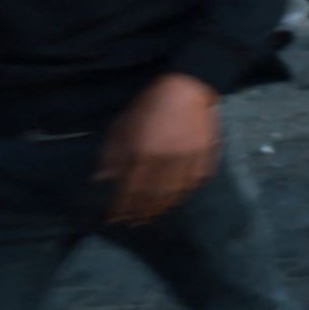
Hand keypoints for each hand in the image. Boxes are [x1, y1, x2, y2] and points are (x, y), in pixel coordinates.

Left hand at [98, 73, 220, 224]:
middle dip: (141, 212)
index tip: (114, 219)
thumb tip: (102, 180)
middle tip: (134, 222)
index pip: (130, 190)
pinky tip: (178, 197)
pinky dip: (186, 192)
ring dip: (163, 207)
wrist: (188, 86)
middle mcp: (166, 161)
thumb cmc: (149, 104)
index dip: (121, 207)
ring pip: (175, 192)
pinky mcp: (206, 156)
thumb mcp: (123, 124)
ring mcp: (189, 160)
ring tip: (154, 215)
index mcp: (143, 153)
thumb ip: (112, 154)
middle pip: (152, 196)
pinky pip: (195, 181)